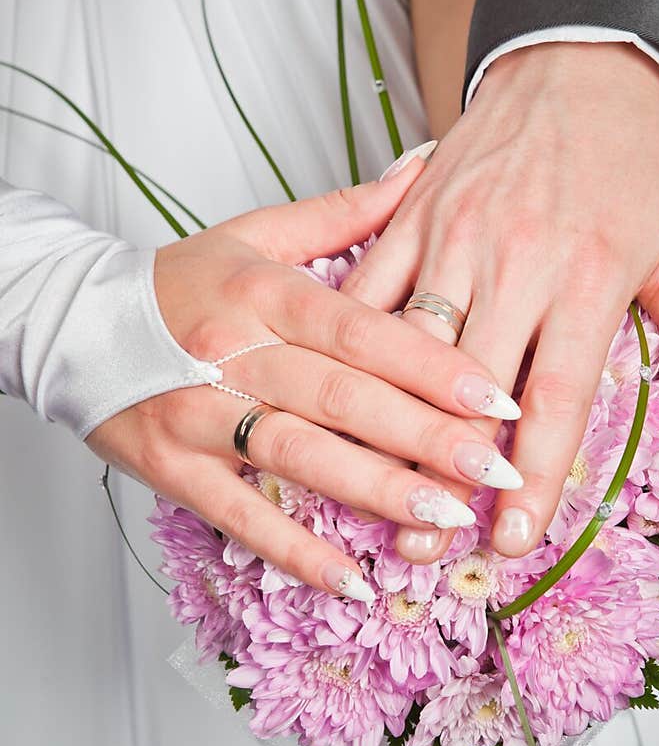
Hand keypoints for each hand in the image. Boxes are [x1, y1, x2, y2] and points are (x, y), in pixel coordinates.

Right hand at [87, 157, 520, 598]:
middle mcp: (233, 350)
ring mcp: (199, 412)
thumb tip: (424, 165)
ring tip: (445, 517)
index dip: (432, 365)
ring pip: (297, 453)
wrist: (73, 321)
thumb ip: (344, 212)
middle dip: (424, 435)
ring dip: (375, 489)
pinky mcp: (174, 467)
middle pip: (340, 395)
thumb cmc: (180, 283)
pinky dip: (295, 551)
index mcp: (263, 292)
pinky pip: (240, 515)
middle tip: (493, 468)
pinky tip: (353, 579)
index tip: (497, 396)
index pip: (360, 330)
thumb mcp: (256, 235)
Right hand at [341, 42, 658, 562]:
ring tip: (372, 496)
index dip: (536, 474)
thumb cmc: (637, 168)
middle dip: (447, 471)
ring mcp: (453, 233)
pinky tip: (328, 401)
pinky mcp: (411, 214)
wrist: (581, 63)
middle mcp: (516, 257)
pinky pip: (369, 287)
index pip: (558, 394)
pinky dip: (349, 348)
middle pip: (472, 385)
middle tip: (427, 547)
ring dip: (388, 425)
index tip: (515, 538)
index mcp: (590, 274)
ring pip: (410, 345)